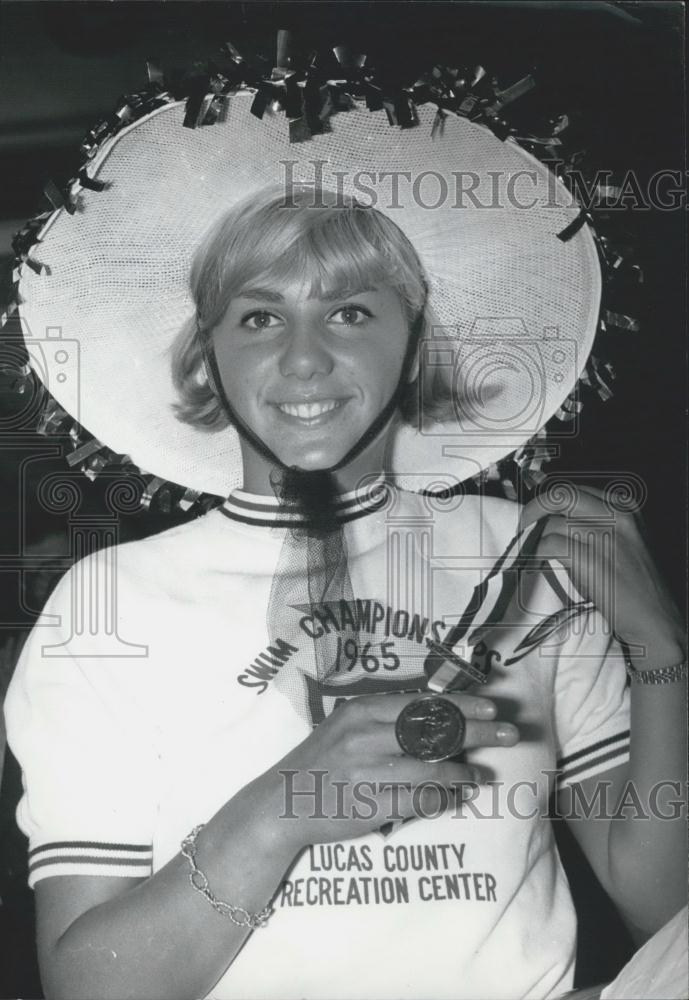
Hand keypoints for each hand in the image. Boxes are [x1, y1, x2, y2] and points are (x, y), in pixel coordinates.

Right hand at [258, 691, 517, 848]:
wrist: (280, 804)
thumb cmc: (320, 762)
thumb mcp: (346, 727)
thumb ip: (384, 719)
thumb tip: (436, 714)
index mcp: (362, 711)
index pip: (423, 703)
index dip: (462, 704)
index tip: (492, 705)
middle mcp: (366, 736)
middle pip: (435, 730)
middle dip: (479, 731)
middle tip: (511, 732)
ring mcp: (369, 772)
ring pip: (432, 768)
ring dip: (465, 770)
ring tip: (482, 773)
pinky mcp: (371, 806)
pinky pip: (420, 800)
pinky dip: (444, 796)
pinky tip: (458, 794)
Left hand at [521, 485, 684, 666]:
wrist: (653, 617)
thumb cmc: (629, 582)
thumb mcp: (617, 540)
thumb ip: (589, 522)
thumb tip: (548, 516)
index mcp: (624, 505)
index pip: (573, 489)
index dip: (548, 501)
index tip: (535, 513)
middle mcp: (617, 514)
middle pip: (560, 496)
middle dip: (534, 509)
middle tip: (522, 525)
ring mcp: (606, 536)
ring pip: (552, 524)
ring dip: (535, 539)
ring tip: (530, 550)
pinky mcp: (593, 559)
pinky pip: (550, 545)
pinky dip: (536, 553)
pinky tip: (535, 561)